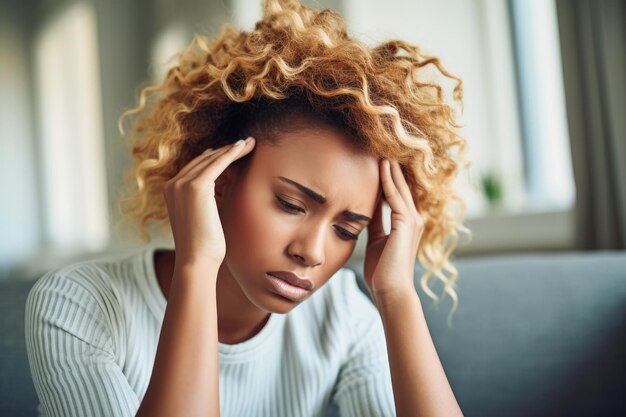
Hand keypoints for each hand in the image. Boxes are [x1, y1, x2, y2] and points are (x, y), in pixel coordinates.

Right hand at [163, 137, 255, 270]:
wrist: (196, 260)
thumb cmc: (203, 246)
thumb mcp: (201, 217)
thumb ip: (205, 202)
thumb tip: (219, 193)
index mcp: (171, 191)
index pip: (195, 167)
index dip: (216, 158)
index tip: (232, 152)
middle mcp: (172, 184)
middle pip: (203, 160)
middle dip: (225, 150)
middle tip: (246, 143)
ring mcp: (182, 184)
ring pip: (211, 159)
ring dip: (232, 149)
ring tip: (250, 143)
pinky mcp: (196, 186)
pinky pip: (217, 163)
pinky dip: (231, 153)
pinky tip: (244, 147)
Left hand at [363, 159, 424, 306]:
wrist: (391, 292)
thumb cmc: (382, 272)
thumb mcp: (375, 241)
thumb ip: (374, 223)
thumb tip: (365, 208)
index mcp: (407, 222)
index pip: (397, 192)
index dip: (388, 175)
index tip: (376, 157)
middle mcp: (414, 218)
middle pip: (401, 185)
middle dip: (391, 165)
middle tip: (380, 144)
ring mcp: (412, 220)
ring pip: (400, 186)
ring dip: (390, 167)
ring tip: (380, 147)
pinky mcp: (406, 224)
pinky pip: (395, 197)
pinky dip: (388, 181)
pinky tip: (381, 166)